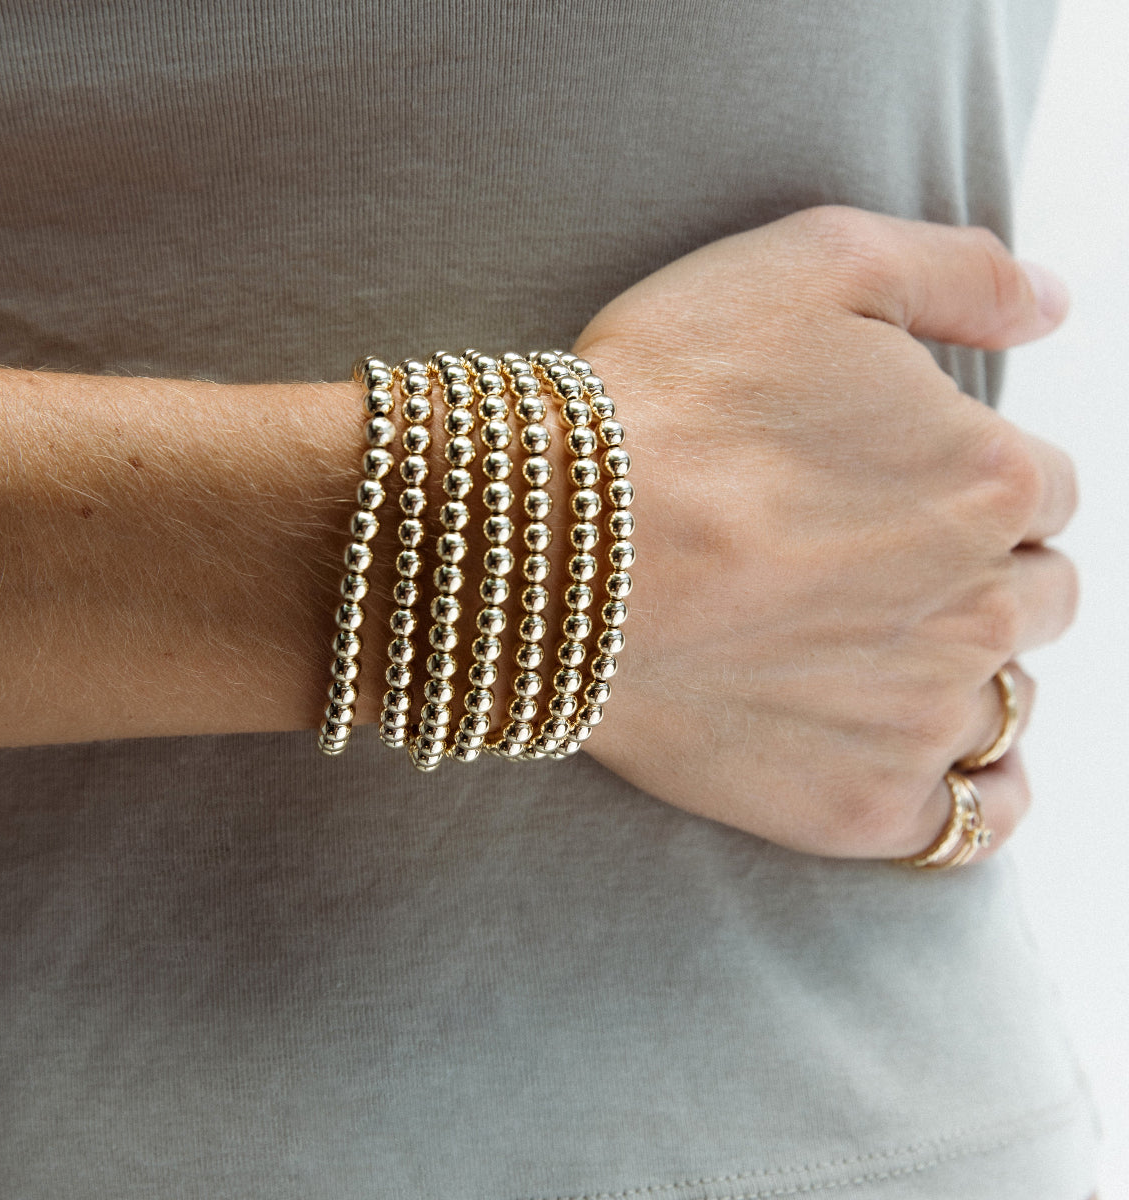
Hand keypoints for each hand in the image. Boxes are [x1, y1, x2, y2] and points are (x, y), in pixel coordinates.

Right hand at [573, 207, 1077, 857]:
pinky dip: (979, 792)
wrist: (545, 551)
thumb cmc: (665, 399)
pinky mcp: (863, 805)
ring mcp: (924, 717)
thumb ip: (961, 273)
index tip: (891, 486)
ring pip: (1010, 696)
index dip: (970, 478)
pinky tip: (939, 762)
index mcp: (989, 478)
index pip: (1042, 486)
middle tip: (871, 565)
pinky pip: (977, 818)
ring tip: (874, 652)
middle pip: (1037, 594)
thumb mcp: (815, 263)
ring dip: (967, 669)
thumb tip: (1054, 303)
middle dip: (976, 572)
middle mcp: (983, 605)